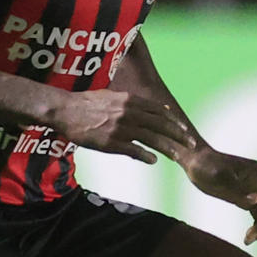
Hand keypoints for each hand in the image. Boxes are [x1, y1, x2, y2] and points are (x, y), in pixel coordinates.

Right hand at [53, 90, 194, 163]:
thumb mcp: (111, 96)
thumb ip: (130, 103)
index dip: (174, 121)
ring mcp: (121, 128)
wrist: (65, 110)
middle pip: (161, 124)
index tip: (184, 129)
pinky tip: (154, 160)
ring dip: (168, 147)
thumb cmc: (86, 103)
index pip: (159, 111)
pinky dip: (146, 156)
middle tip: (191, 144)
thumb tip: (146, 107)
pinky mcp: (111, 142)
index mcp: (129, 100)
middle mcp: (129, 113)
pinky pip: (134, 150)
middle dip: (179, 135)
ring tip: (178, 155)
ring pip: (152, 138)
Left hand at [186, 148, 256, 244]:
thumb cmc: (206, 167)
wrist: (194, 162)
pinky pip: (256, 211)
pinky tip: (248, 235)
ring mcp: (252, 187)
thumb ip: (238, 191)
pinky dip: (255, 223)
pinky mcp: (244, 195)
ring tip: (248, 240)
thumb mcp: (219, 179)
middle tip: (251, 237)